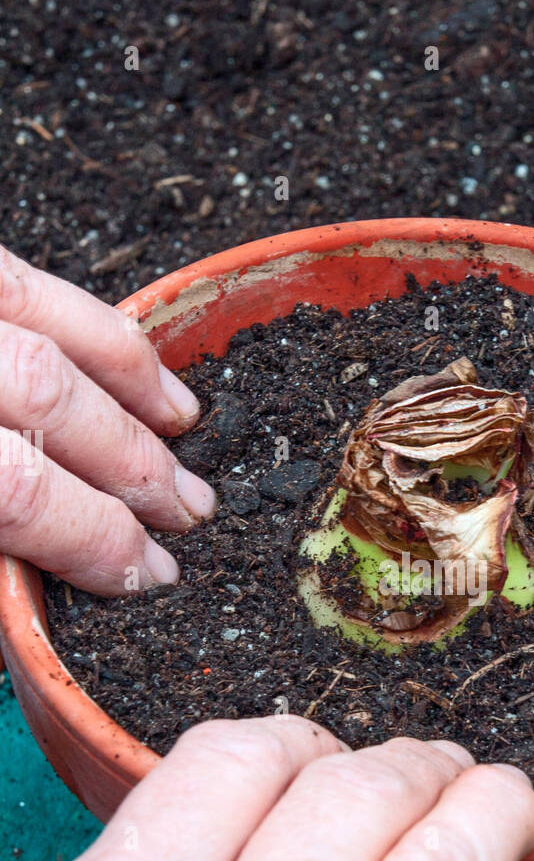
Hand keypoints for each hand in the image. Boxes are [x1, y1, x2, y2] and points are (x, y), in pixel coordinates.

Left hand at [0, 245, 214, 593]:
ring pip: (51, 338)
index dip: (96, 539)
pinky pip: (26, 282)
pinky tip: (137, 363)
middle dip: (134, 468)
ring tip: (184, 431)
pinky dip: (97, 328)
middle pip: (50, 406)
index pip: (20, 490)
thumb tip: (34, 578)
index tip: (141, 574)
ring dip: (133, 389)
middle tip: (185, 512)